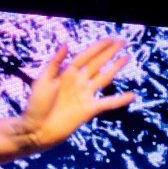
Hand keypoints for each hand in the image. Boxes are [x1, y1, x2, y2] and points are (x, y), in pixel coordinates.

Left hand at [17, 38, 134, 150]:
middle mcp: (78, 82)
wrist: (37, 129)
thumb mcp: (42, 81)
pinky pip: (108, 103)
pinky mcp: (89, 110)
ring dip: (115, 68)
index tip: (110, 39)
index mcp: (66, 73)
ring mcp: (84, 95)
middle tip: (123, 42)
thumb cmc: (36, 105)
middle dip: (110, 52)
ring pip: (104, 78)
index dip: (97, 47)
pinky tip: (132, 95)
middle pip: (97, 63)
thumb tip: (65, 44)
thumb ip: (55, 63)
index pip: (85, 56)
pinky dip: (120, 100)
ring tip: (127, 58)